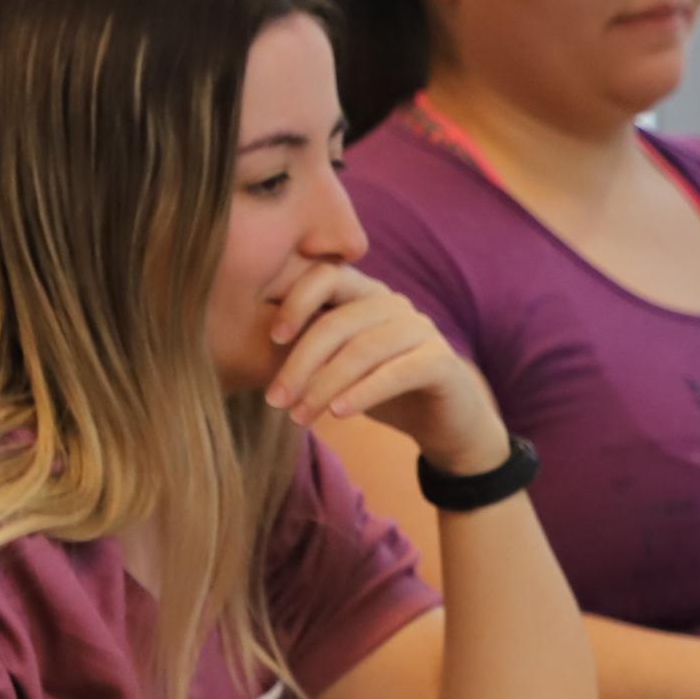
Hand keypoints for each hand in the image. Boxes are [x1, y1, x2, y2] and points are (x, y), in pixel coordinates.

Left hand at [263, 264, 509, 472]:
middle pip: (338, 322)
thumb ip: (311, 348)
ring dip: (324, 386)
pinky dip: (362, 393)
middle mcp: (394, 303)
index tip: (272, 338)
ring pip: (363, 351)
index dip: (296, 301)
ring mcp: (421, 330)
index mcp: (366, 294)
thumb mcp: (340, 365)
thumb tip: (252, 348)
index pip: (327, 275)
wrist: (447, 422)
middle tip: (275, 400)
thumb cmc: (383, 390)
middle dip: (300, 363)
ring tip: (299, 417)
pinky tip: (338, 414)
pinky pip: (395, 373)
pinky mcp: (441, 361)